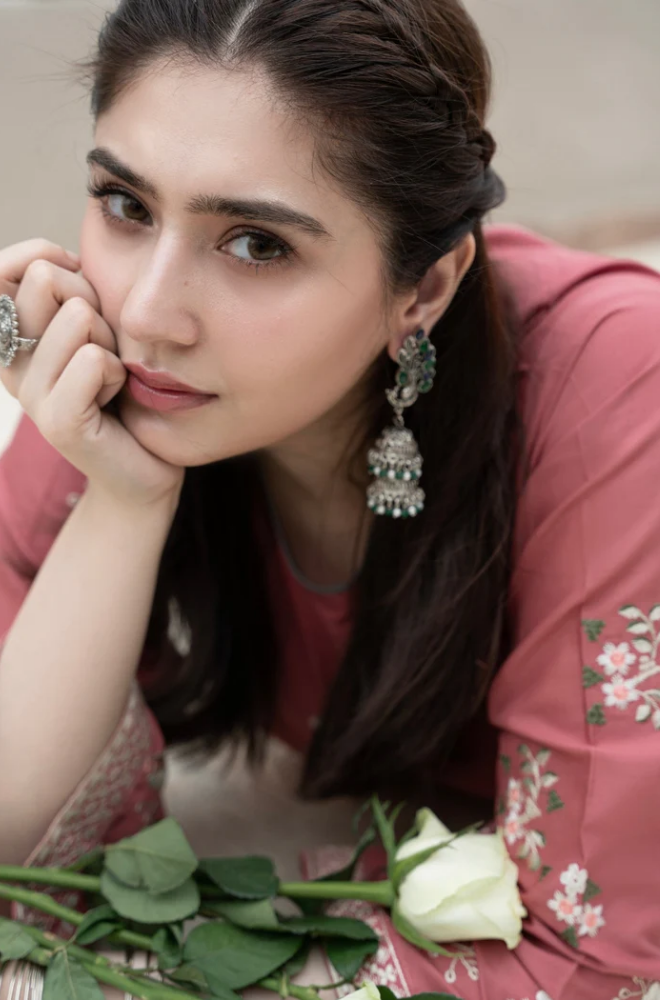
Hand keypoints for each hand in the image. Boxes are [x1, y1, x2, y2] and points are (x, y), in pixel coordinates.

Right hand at [0, 239, 184, 509]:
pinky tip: (115, 398)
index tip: (80, 283)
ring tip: (111, 377)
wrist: (144, 467)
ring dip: (112, 342)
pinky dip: (119, 372)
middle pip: (47, 280)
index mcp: (11, 337)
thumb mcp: (97, 326)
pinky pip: (93, 359)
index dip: (45, 257)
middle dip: (94, 302)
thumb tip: (60, 257)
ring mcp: (30, 395)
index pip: (4, 269)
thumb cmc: (126, 388)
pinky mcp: (58, 423)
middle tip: (104, 348)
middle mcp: (10, 363)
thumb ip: (72, 290)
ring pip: (78, 316)